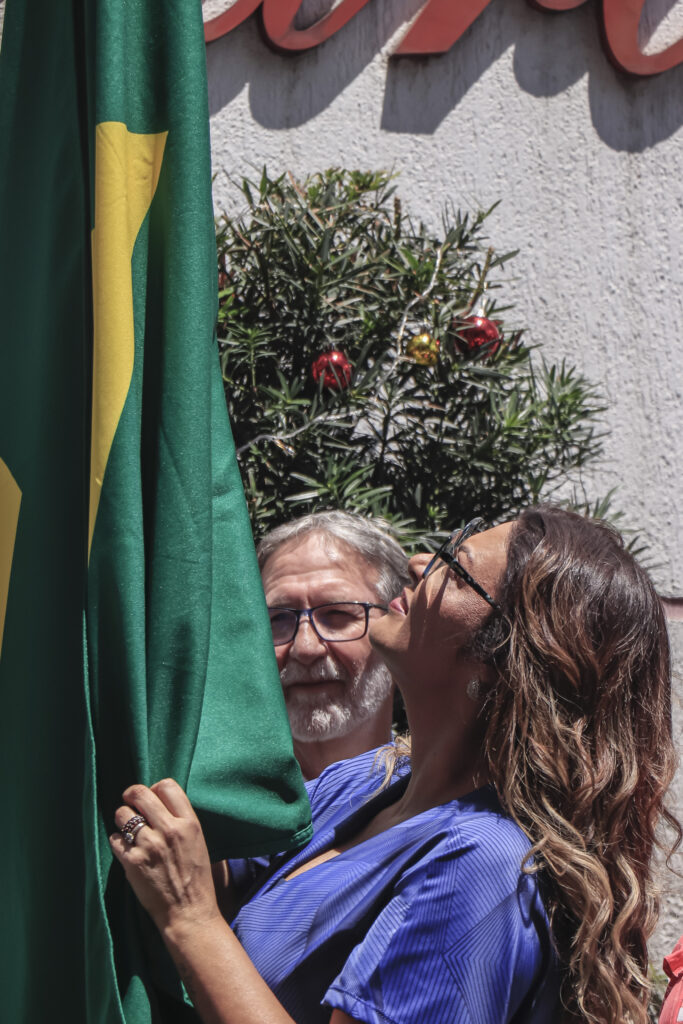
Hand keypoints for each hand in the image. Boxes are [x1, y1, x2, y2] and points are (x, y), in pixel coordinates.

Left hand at [110, 779, 221, 935]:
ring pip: (122, 814)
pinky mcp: (132, 862)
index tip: (150, 798)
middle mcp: (169, 829)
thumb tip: (157, 803)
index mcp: (189, 823)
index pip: (167, 786)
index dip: (154, 789)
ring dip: (122, 819)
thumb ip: (180, 820)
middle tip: (129, 802)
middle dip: (131, 795)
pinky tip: (126, 850)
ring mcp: (149, 845)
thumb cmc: (195, 878)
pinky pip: (115, 839)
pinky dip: (117, 842)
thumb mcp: (198, 841)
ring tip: (127, 829)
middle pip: (140, 794)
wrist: (189, 912)